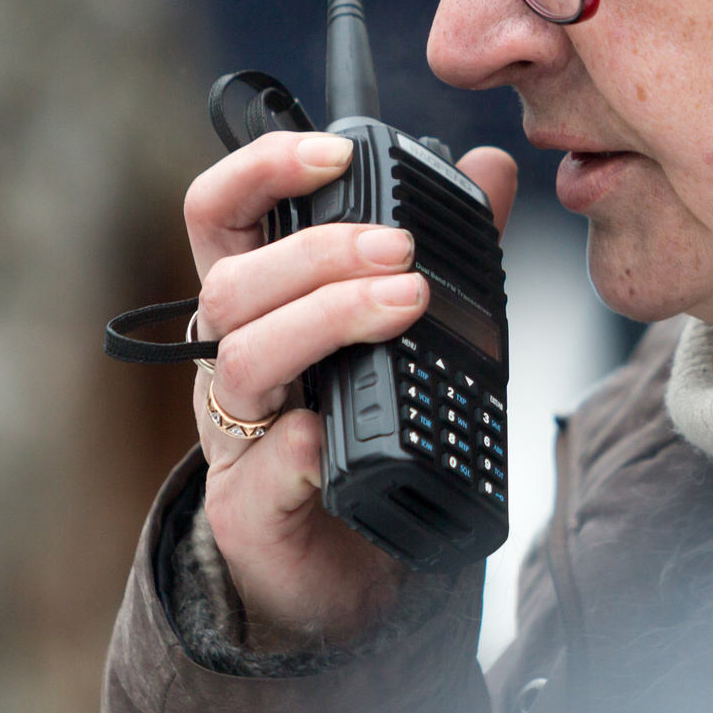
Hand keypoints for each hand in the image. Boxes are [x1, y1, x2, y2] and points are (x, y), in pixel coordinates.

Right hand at [184, 131, 516, 649]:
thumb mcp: (412, 325)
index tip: (333, 151)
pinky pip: (260, 472)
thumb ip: (451, 243)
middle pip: (234, 283)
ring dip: (323, 322)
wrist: (353, 561)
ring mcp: (237, 435)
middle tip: (402, 251)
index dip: (260, 169)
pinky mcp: (253, 507)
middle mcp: (233, 358)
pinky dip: (296, 448)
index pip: (221, 213)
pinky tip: (331, 434)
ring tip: (402, 308)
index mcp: (260, 300)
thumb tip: (491, 167)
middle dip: (319, 252)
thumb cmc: (371, 424)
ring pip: (243, 361)